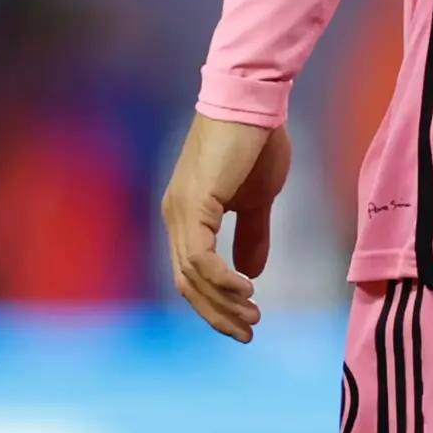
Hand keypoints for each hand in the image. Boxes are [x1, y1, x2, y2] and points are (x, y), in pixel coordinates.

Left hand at [162, 114, 290, 342]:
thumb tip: (250, 273)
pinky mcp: (195, 203)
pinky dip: (222, 280)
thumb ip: (252, 234)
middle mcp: (175, 215)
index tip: (245, 322)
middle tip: (249, 331)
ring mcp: (181, 210)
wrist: (255, 102)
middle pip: (186, 283)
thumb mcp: (257, 200)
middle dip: (218, 314)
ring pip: (192, 276)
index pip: (190, 275)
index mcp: (186, 216)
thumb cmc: (256, 144)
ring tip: (252, 315)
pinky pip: (201, 258)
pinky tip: (246, 289)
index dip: (215, 304)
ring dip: (223, 303)